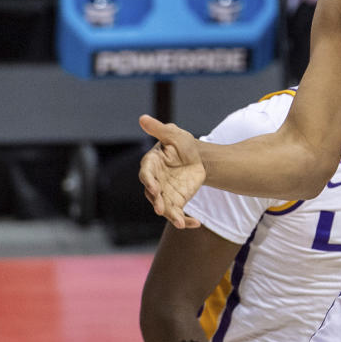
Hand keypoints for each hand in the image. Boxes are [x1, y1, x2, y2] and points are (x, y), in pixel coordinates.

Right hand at [138, 114, 204, 228]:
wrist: (198, 158)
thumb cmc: (182, 143)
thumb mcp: (173, 135)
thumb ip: (158, 129)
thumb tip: (142, 118)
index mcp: (151, 164)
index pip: (146, 174)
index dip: (149, 181)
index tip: (154, 188)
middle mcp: (155, 181)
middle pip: (153, 194)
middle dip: (157, 202)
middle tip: (161, 209)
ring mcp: (165, 193)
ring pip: (164, 206)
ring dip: (171, 215)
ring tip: (180, 223)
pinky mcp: (176, 201)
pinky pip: (178, 213)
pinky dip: (186, 220)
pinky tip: (195, 224)